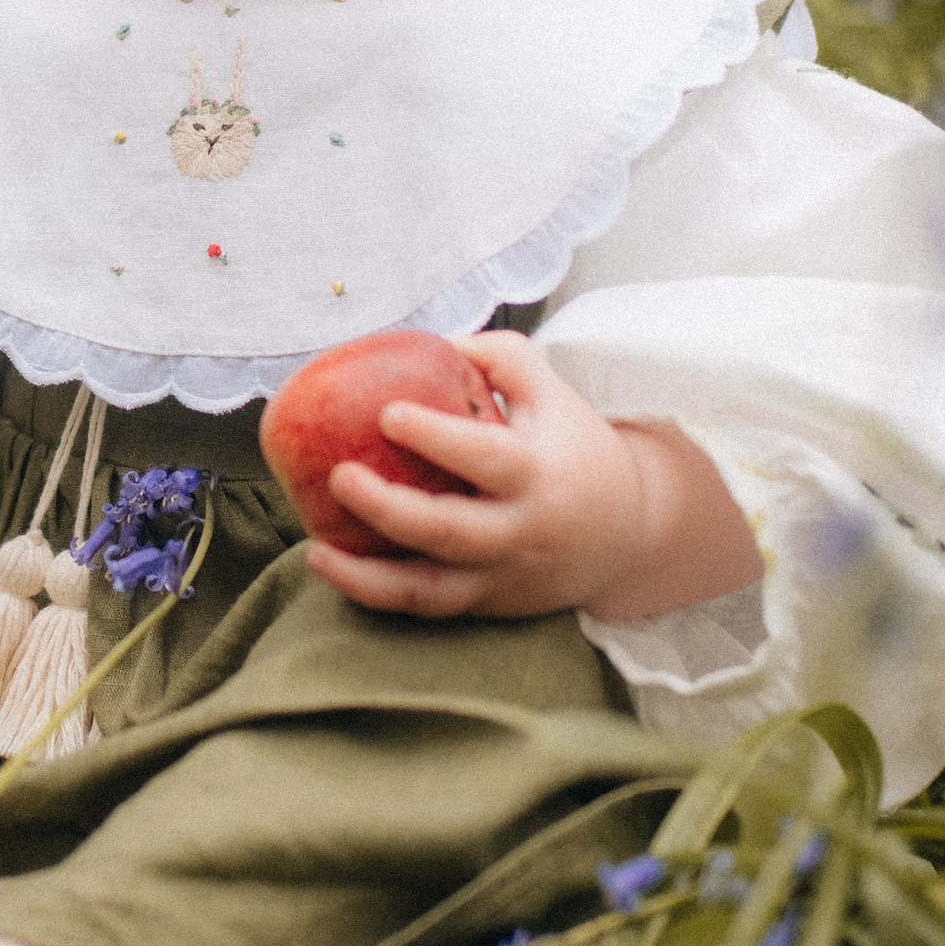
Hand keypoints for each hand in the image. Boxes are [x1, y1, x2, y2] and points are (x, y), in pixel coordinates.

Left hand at [308, 329, 761, 624]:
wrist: (628, 535)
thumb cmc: (575, 450)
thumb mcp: (553, 393)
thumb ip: (498, 358)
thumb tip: (431, 339)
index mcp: (537, 473)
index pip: (485, 457)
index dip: (436, 437)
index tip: (387, 413)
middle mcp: (518, 531)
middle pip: (450, 531)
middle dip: (390, 509)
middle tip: (340, 475)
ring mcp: (500, 575)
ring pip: (431, 589)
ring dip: (367, 575)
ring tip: (316, 549)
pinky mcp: (485, 603)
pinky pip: (424, 606)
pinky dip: (375, 593)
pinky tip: (330, 566)